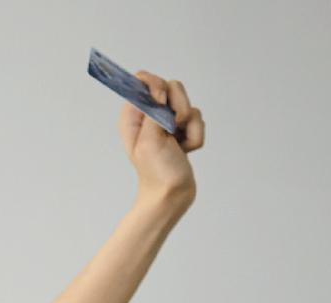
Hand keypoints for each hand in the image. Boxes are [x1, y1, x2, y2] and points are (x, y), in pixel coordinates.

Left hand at [119, 70, 204, 211]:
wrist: (171, 195)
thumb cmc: (156, 172)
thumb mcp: (149, 140)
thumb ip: (153, 111)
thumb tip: (159, 89)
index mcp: (133, 116)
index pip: (142, 80)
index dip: (156, 84)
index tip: (162, 101)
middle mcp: (150, 115)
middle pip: (171, 87)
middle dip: (179, 108)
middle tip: (173, 129)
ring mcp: (167, 122)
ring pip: (188, 105)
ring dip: (189, 127)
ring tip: (179, 145)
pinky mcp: (182, 130)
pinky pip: (197, 120)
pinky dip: (195, 136)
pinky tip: (185, 150)